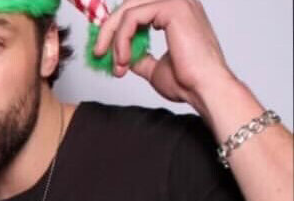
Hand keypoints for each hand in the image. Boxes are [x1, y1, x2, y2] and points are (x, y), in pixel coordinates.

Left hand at [92, 0, 234, 114]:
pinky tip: (124, 60)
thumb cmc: (187, 81)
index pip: (136, 8)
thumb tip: (122, 56)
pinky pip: (132, 18)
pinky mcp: (173, 8)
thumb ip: (139, 56)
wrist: (204, 89)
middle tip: (98, 53)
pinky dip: (121, 40)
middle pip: (129, 4)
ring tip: (116, 63)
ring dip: (113, 37)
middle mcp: (178, 2)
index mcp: (176, 12)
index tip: (102, 50)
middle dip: (108, 29)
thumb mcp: (154, 67)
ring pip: (128, 10)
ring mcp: (177, 2)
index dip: (115, 27)